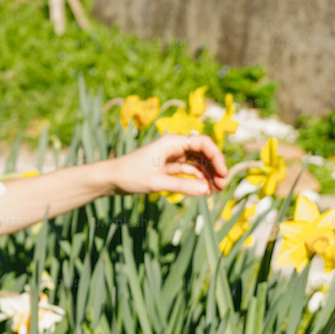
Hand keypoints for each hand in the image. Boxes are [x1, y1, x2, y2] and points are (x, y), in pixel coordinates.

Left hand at [110, 133, 227, 197]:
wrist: (111, 179)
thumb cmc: (130, 175)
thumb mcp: (156, 182)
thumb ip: (182, 186)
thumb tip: (206, 190)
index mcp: (171, 142)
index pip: (203, 143)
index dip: (217, 157)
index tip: (223, 174)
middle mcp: (174, 146)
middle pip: (203, 152)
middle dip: (215, 168)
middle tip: (221, 186)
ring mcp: (172, 156)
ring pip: (198, 162)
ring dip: (208, 175)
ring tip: (215, 191)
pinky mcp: (168, 167)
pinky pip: (189, 171)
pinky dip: (198, 179)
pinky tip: (204, 190)